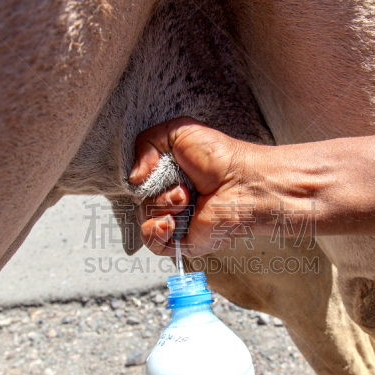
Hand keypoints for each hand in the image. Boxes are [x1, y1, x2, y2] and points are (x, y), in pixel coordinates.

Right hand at [129, 118, 273, 255]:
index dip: (142, 177)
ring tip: (185, 201)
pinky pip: (152, 243)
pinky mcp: (181, 242)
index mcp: (167, 176)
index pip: (137, 182)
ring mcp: (175, 222)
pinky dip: (154, 232)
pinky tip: (170, 223)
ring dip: (160, 208)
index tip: (156, 170)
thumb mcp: (178, 131)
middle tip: (183, 189)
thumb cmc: (218, 156)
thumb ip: (146, 143)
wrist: (242, 183)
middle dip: (156, 193)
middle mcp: (169, 199)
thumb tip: (133, 178)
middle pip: (139, 201)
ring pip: (144, 219)